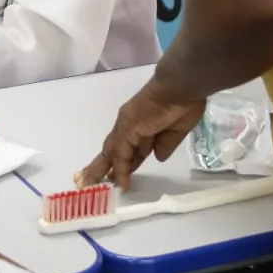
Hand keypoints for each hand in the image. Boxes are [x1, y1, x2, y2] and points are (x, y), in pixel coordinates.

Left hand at [79, 76, 205, 190]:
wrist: (180, 87)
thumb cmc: (183, 104)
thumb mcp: (175, 131)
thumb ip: (165, 144)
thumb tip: (158, 156)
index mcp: (141, 123)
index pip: (129, 148)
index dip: (125, 164)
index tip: (122, 179)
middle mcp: (129, 125)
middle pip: (113, 150)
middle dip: (104, 166)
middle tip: (92, 181)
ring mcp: (126, 126)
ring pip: (110, 152)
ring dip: (101, 169)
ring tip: (89, 185)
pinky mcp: (127, 130)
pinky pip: (121, 154)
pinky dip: (120, 169)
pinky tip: (120, 183)